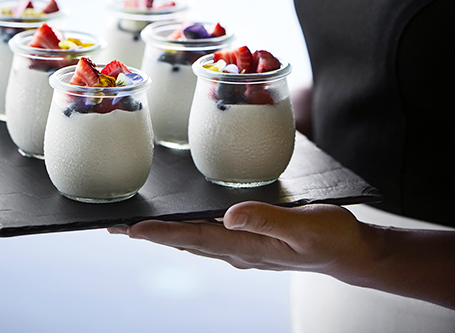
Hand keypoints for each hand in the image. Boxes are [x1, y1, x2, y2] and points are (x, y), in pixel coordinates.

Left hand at [110, 202, 454, 308]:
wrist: (351, 251)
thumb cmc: (331, 237)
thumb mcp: (303, 227)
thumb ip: (267, 220)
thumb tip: (229, 215)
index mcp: (246, 247)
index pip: (192, 238)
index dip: (158, 234)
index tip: (127, 228)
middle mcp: (239, 250)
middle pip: (184, 241)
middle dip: (149, 234)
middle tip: (115, 226)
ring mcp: (244, 248)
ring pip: (194, 239)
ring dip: (164, 232)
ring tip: (137, 225)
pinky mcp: (252, 240)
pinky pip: (210, 235)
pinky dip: (187, 228)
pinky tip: (183, 222)